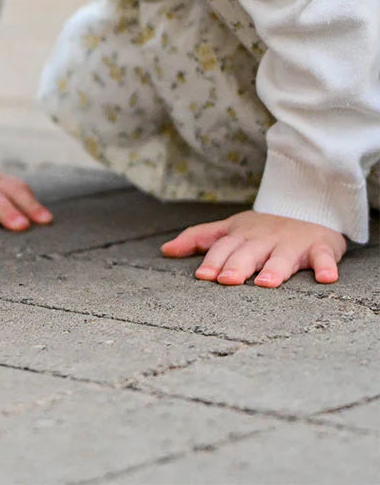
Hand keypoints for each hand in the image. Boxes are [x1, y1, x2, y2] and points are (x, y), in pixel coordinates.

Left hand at [161, 209, 346, 287]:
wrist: (304, 207)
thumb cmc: (260, 228)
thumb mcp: (228, 229)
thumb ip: (198, 239)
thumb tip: (165, 250)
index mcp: (241, 236)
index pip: (224, 248)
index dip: (213, 261)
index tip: (203, 276)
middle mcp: (264, 240)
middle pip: (249, 253)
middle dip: (238, 266)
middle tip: (227, 281)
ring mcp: (292, 244)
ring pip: (283, 257)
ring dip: (275, 269)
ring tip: (266, 283)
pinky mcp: (320, 248)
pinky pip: (324, 258)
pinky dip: (326, 266)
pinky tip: (326, 278)